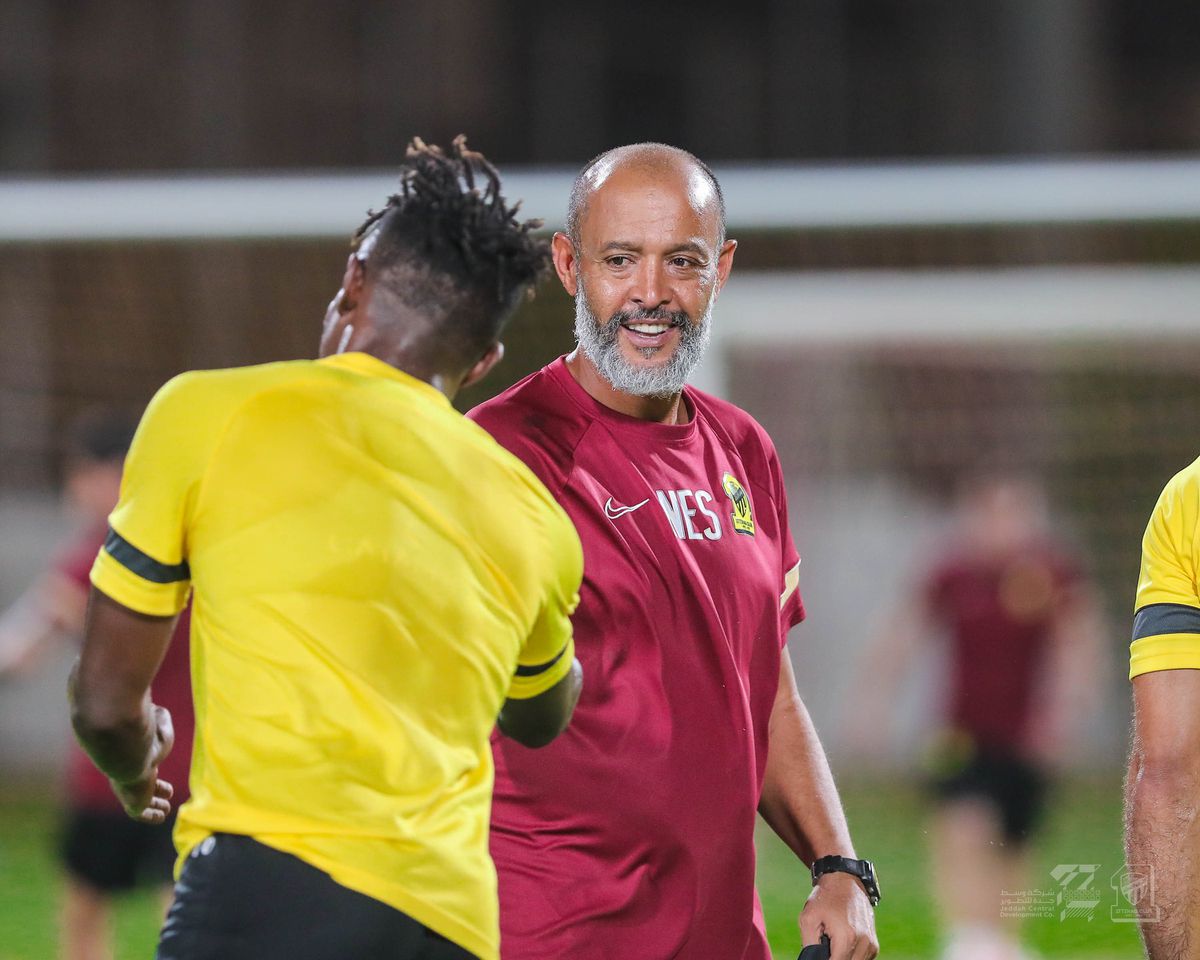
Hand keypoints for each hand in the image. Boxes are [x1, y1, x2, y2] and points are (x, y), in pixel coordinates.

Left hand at [113, 705, 175, 823]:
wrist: (125, 748)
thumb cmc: (142, 730)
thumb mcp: (155, 720)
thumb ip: (158, 720)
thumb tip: (158, 715)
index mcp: (127, 751)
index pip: (136, 759)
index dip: (150, 762)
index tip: (159, 764)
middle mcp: (124, 772)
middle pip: (137, 782)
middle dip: (153, 787)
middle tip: (167, 792)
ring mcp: (127, 788)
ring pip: (137, 800)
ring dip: (153, 804)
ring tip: (165, 809)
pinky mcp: (132, 802)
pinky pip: (140, 813)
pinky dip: (150, 816)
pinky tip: (160, 816)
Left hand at [799, 871, 877, 959]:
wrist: (845, 880)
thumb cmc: (825, 898)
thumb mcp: (808, 919)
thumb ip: (809, 946)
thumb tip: (813, 959)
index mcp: (847, 938)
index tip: (821, 951)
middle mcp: (864, 943)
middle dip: (834, 957)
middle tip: (826, 942)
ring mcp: (871, 945)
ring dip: (843, 956)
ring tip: (833, 940)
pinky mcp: (874, 945)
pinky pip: (861, 959)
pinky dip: (850, 955)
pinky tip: (842, 941)